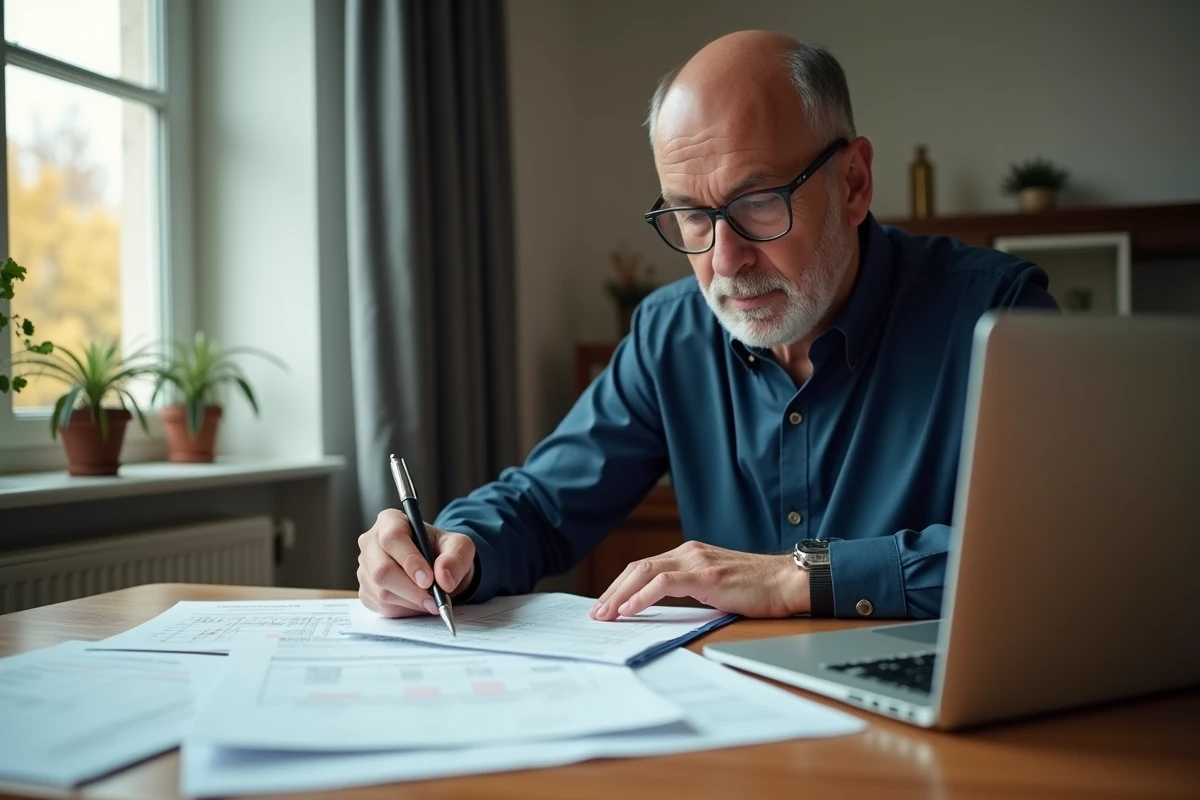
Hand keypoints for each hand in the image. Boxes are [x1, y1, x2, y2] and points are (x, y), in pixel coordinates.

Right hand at [357, 509, 475, 617]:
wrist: (437, 569)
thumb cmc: (444, 551)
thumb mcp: (460, 548)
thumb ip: (455, 558)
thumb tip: (443, 578)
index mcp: (390, 521)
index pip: (392, 537)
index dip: (409, 559)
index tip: (428, 579)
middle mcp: (371, 542)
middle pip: (382, 570)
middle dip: (411, 589)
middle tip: (434, 599)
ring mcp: (365, 567)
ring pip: (382, 592)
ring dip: (411, 602)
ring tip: (432, 601)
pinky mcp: (366, 590)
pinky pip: (381, 606)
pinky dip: (404, 610)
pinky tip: (418, 602)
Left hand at [589, 541, 808, 619]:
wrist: (788, 582)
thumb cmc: (759, 589)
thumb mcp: (716, 588)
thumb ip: (692, 591)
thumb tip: (663, 612)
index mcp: (690, 554)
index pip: (644, 567)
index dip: (621, 586)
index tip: (607, 605)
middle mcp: (689, 552)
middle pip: (637, 567)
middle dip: (612, 591)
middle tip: (596, 613)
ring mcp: (696, 561)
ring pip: (644, 571)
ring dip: (620, 595)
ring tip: (605, 614)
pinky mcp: (705, 575)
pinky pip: (664, 582)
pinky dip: (642, 596)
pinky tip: (629, 610)